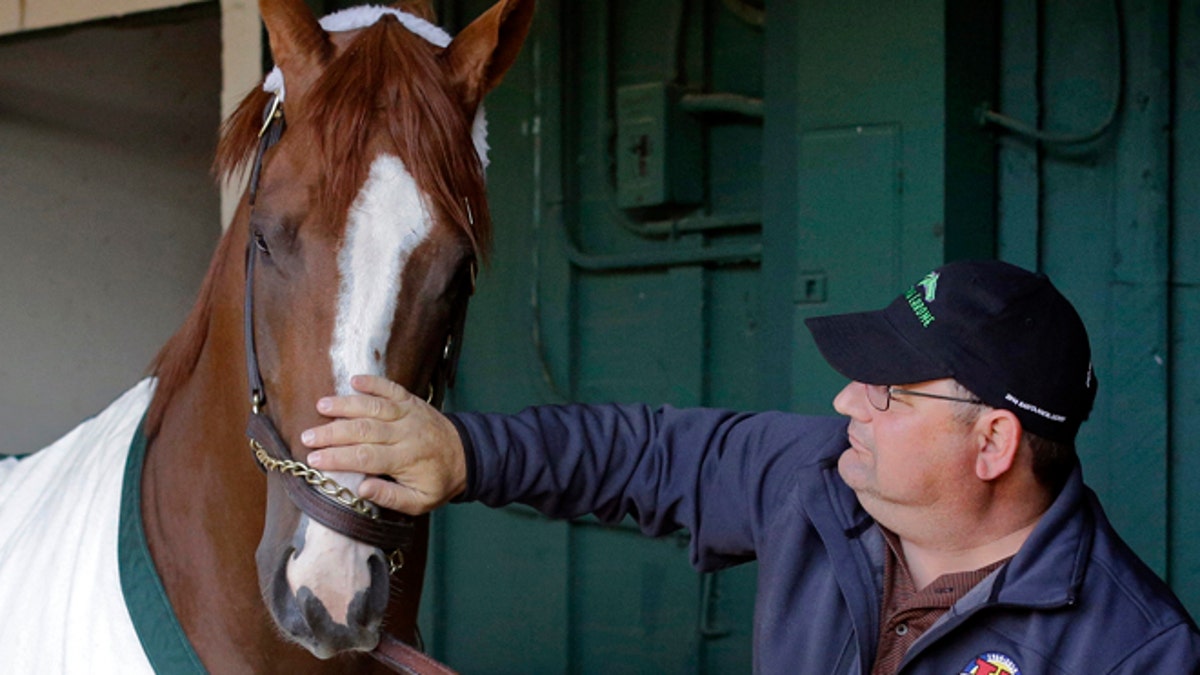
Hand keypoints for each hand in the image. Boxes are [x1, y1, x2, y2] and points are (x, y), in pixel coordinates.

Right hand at [301, 375, 466, 514]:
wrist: (467, 455)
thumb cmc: (438, 481)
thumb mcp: (419, 502)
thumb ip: (391, 496)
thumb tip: (361, 488)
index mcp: (407, 459)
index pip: (366, 457)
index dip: (337, 458)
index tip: (314, 460)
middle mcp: (406, 433)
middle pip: (364, 430)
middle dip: (333, 433)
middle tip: (308, 437)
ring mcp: (409, 414)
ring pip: (374, 406)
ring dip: (346, 404)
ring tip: (321, 406)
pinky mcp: (411, 401)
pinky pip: (391, 388)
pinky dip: (373, 382)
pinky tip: (353, 380)